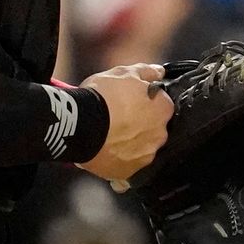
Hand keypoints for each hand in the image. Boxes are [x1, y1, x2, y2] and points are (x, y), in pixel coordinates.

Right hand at [76, 63, 171, 183]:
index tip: (132, 102)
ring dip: (131, 144)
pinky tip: (107, 153)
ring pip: (141, 148)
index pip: (162, 105)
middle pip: (154, 129)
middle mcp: (160, 134)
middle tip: (119, 120)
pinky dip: (120, 162)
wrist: (80, 125)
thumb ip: (146, 71)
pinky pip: (127, 167)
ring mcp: (145, 155)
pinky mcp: (128, 172)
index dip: (146, 102)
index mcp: (163, 109)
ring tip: (110, 137)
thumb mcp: (123, 73)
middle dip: (140, 125)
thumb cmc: (103, 96)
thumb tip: (160, 71)